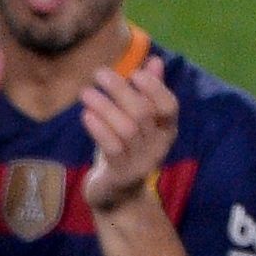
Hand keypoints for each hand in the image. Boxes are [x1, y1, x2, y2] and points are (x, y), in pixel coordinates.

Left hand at [81, 58, 178, 216]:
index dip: (154, 88)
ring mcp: (142, 162)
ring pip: (127, 128)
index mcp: (167, 130)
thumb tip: (154, 60)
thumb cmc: (125, 151)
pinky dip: (99, 129)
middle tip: (99, 74)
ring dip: (105, 107)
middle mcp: (159, 146)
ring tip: (85, 92)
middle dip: (121, 90)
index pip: (169, 106)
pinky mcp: (122, 174)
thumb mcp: (137, 122)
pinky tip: (85, 114)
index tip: (134, 72)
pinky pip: (112, 148)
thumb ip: (147, 93)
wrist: (115, 195)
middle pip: (143, 113)